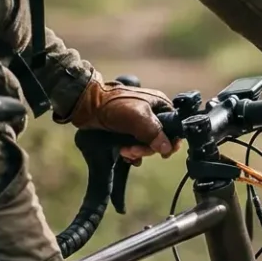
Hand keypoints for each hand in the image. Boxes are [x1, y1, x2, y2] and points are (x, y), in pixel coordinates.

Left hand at [60, 79, 178, 161]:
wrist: (86, 105)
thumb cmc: (114, 106)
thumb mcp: (139, 118)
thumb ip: (155, 133)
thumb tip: (167, 148)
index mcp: (160, 105)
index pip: (175, 127)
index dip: (170, 141)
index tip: (161, 153)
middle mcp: (152, 113)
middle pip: (160, 138)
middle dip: (147, 149)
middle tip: (133, 151)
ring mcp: (140, 122)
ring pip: (148, 144)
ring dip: (138, 152)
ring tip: (125, 152)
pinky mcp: (128, 130)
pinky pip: (137, 145)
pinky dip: (133, 153)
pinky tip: (126, 155)